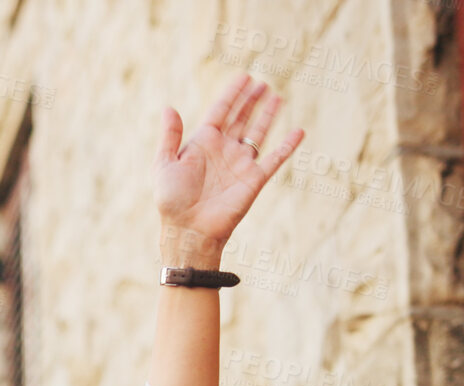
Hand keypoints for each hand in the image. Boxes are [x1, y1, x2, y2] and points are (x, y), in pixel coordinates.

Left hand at [151, 74, 302, 263]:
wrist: (188, 229)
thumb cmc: (172, 200)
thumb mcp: (164, 163)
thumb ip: (169, 136)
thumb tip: (169, 107)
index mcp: (203, 143)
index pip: (221, 111)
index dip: (232, 94)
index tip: (244, 77)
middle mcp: (224, 150)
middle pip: (241, 118)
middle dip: (251, 100)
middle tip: (262, 83)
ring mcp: (240, 164)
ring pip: (258, 133)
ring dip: (268, 115)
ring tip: (277, 96)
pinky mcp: (254, 179)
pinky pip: (275, 159)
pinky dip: (288, 146)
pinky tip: (299, 131)